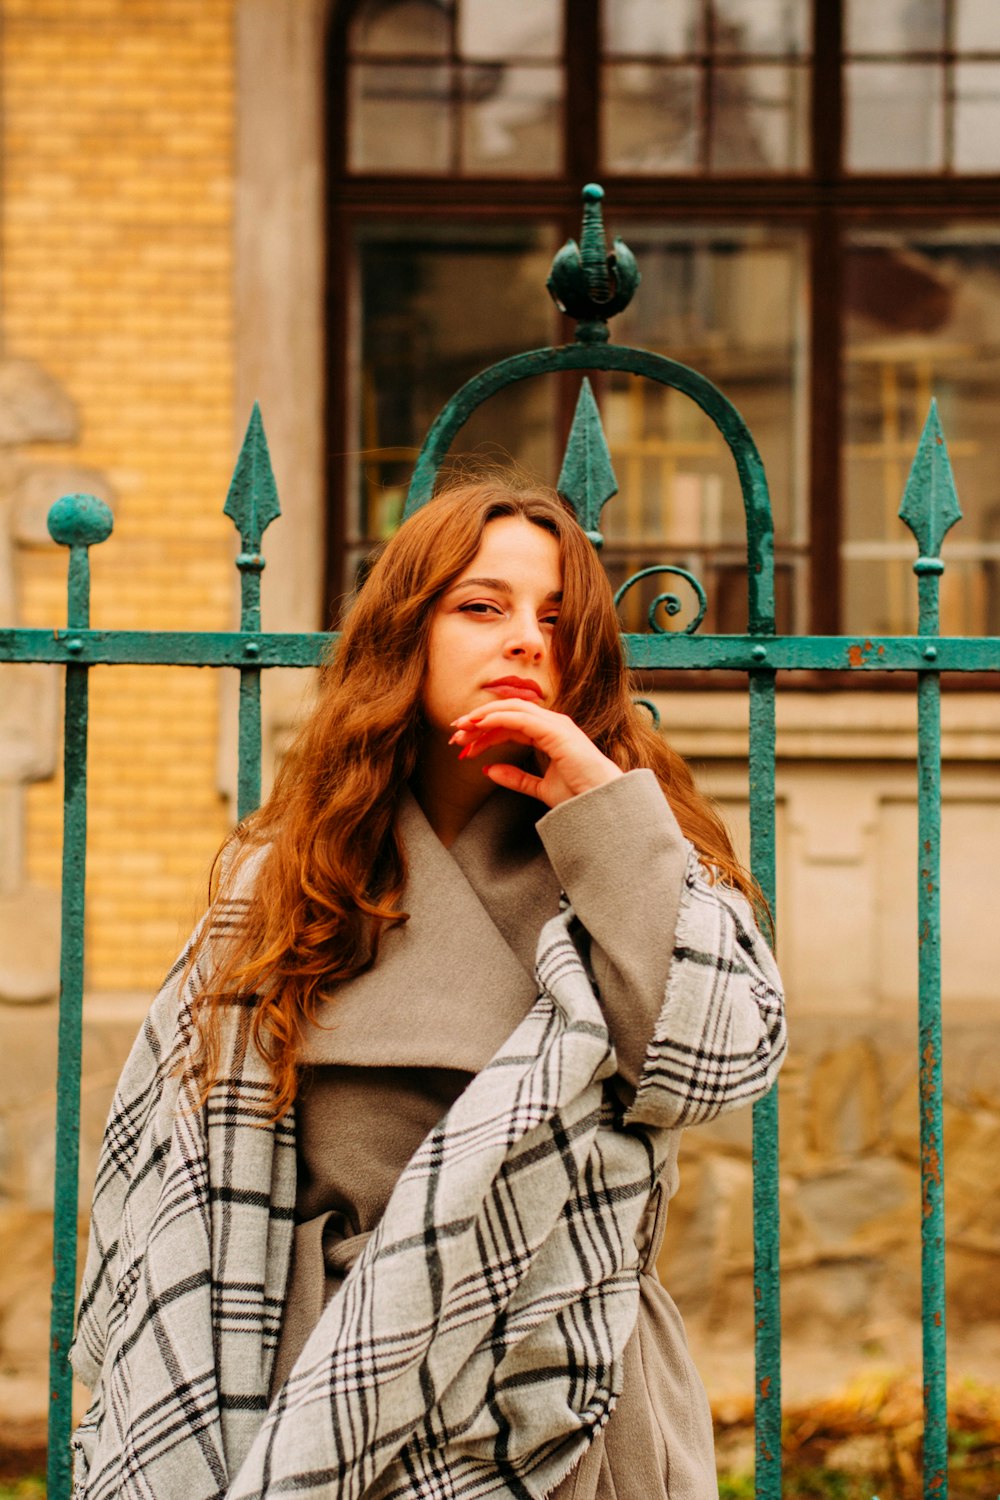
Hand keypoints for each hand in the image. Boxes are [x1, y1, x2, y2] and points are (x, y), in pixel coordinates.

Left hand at [448, 700, 623, 808]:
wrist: (602, 807)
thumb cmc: (580, 797)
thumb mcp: (540, 788)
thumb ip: (517, 778)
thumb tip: (489, 770)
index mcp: (550, 734)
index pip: (511, 724)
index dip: (485, 731)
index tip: (463, 744)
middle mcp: (553, 724)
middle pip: (507, 713)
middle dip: (479, 722)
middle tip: (455, 736)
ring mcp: (556, 724)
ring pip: (511, 710)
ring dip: (483, 718)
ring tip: (461, 730)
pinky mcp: (556, 731)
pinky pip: (520, 718)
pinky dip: (497, 719)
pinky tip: (480, 726)